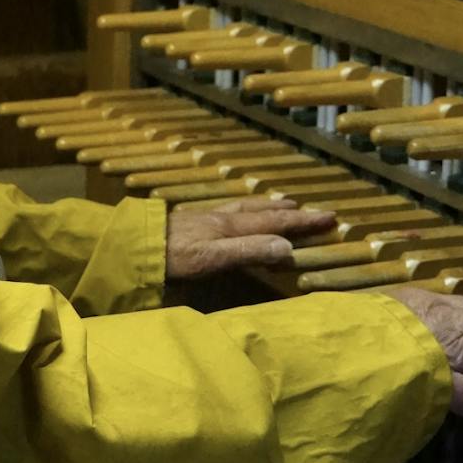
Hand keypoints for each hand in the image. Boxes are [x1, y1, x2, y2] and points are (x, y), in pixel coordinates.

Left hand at [166, 199, 335, 279]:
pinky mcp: (191, 224)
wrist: (133, 245)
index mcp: (231, 226)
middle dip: (289, 212)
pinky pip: (228, 212)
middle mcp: (221, 218)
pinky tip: (236, 215)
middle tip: (310, 209)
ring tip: (280, 204)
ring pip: (244, 209)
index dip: (303, 222)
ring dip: (267, 207)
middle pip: (262, 212)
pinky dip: (244, 211)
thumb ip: (249, 251)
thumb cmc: (172, 257)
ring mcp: (205, 219)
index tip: (330, 217)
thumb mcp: (213, 258)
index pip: (275, 223)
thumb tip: (288, 246)